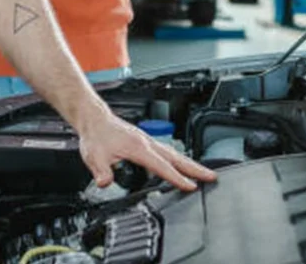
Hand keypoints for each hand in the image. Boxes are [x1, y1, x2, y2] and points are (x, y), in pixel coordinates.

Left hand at [78, 110, 216, 191]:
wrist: (93, 118)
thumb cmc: (95, 135)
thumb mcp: (94, 156)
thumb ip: (101, 171)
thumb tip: (105, 182)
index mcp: (138, 147)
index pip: (162, 166)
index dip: (177, 178)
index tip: (191, 186)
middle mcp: (146, 142)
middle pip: (176, 157)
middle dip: (195, 168)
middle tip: (212, 177)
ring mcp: (147, 140)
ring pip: (174, 153)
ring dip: (189, 163)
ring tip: (203, 173)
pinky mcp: (144, 141)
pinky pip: (167, 150)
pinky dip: (178, 159)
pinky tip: (179, 165)